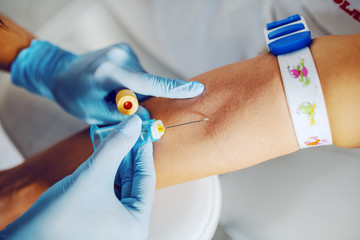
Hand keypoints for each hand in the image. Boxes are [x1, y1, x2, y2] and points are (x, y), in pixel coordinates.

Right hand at [1, 115, 155, 239]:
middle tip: (128, 130)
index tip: (144, 129)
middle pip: (134, 181)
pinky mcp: (100, 221)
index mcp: (136, 224)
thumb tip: (135, 122)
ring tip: (114, 137)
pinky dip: (107, 172)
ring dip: (117, 161)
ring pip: (122, 185)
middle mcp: (129, 228)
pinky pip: (110, 191)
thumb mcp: (92, 175)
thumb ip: (116, 147)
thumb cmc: (59, 217)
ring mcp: (114, 226)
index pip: (146, 178)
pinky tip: (103, 154)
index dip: (143, 150)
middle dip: (129, 154)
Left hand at [11, 40, 204, 123]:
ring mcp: (122, 51)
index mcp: (107, 74)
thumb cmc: (77, 98)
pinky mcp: (124, 50)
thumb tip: (150, 119)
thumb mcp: (96, 114)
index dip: (173, 89)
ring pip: (143, 81)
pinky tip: (116, 86)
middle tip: (122, 108)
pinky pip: (138, 74)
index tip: (197, 89)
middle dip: (141, 101)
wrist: (61, 73)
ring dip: (135, 93)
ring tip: (113, 95)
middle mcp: (118, 57)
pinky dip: (133, 84)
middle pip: (147, 85)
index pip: (147, 83)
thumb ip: (124, 117)